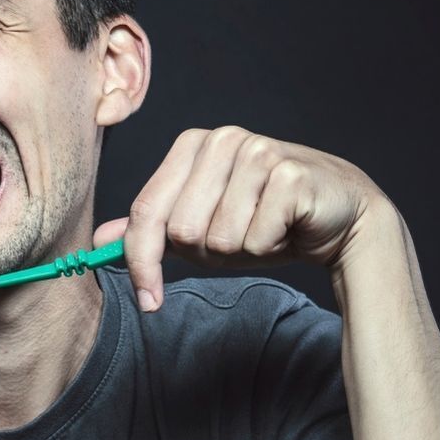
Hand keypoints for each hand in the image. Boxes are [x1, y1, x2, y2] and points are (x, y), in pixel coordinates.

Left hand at [93, 125, 389, 311]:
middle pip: (181, 229)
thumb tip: (100, 240)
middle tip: (239, 236)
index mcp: (192, 144)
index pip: (146, 211)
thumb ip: (152, 229)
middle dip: (207, 252)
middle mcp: (222, 139)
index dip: (142, 263)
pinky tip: (287, 227)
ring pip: (218, 237)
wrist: (339, 217)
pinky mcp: (289, 174)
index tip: (148, 301)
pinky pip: (255, 238)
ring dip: (241, 249)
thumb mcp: (201, 225)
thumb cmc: (265, 220)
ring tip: (264, 228)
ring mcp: (257, 152)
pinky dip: (269, 246)